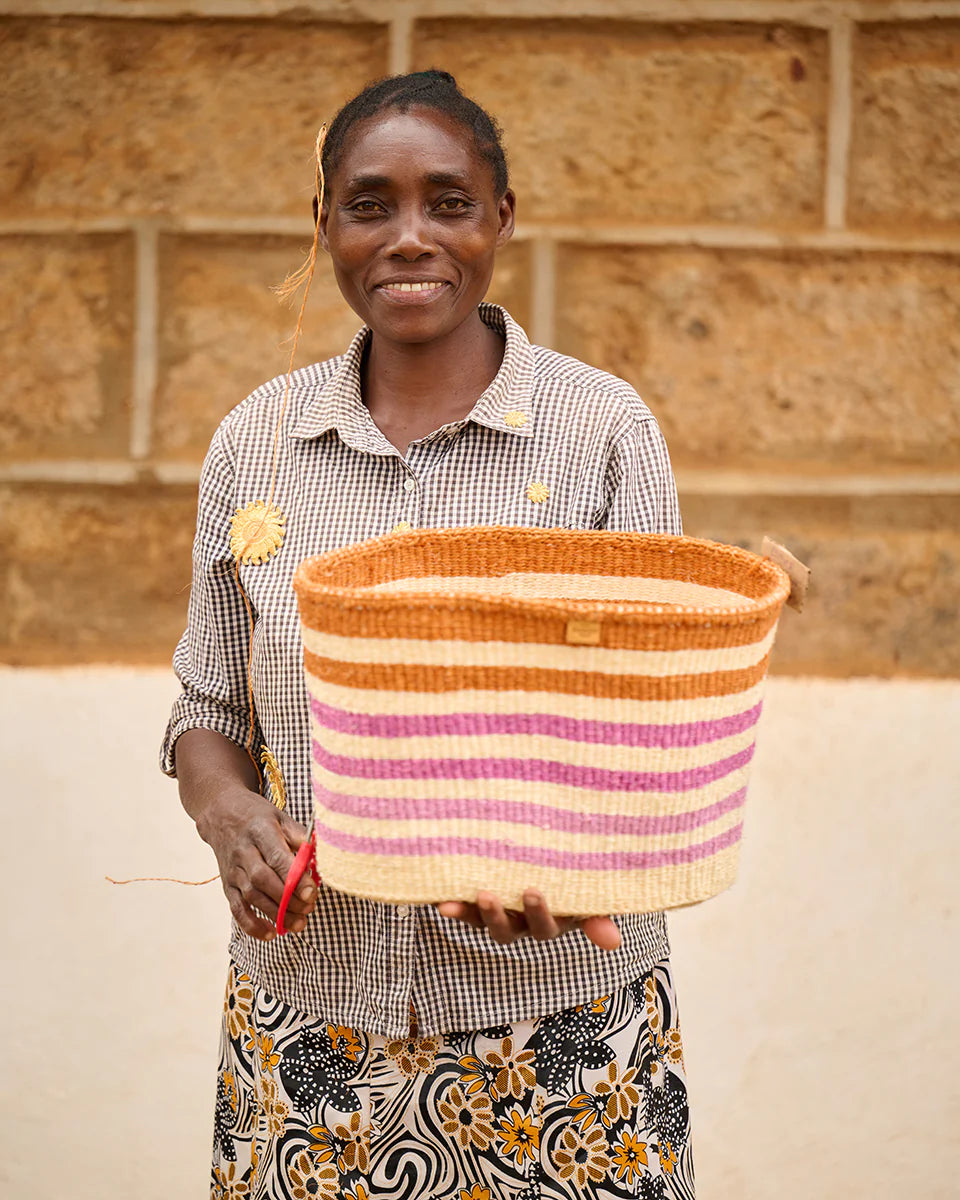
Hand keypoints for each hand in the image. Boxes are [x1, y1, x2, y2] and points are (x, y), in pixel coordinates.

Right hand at [196, 785, 317, 941]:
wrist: (221, 813)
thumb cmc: (259, 817)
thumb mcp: (282, 818)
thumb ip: (301, 838)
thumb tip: (321, 859)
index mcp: (261, 830)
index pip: (278, 858)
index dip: (295, 878)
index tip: (312, 892)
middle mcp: (243, 851)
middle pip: (263, 880)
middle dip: (288, 899)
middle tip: (309, 909)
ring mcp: (233, 869)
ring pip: (251, 897)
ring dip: (275, 915)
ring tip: (298, 924)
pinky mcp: (227, 884)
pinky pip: (236, 908)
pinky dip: (252, 925)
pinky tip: (270, 934)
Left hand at [436, 890, 620, 950]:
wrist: (543, 851)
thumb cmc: (572, 873)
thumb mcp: (586, 893)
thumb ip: (596, 915)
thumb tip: (614, 943)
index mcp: (551, 920)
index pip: (544, 928)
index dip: (538, 914)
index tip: (532, 892)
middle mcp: (520, 923)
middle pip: (506, 932)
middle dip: (497, 916)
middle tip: (488, 895)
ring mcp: (496, 913)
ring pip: (480, 923)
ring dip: (468, 914)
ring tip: (452, 904)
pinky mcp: (476, 901)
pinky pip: (462, 907)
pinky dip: (450, 904)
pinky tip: (437, 898)